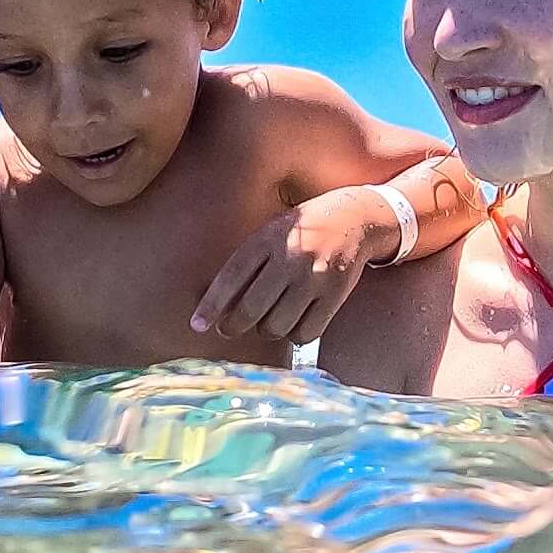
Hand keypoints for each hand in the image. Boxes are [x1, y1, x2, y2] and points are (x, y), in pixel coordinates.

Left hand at [190, 192, 391, 342]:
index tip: (197, 326)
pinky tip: (294, 324)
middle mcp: (290, 257)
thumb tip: (221, 307)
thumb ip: (249, 262)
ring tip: (268, 321)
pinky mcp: (336, 293)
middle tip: (229, 329)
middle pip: (252, 309)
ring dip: (268, 330)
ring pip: (277, 326)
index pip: (232, 277)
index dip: (212, 305)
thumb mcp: (272, 232)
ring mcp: (314, 276)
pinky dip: (295, 335)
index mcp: (268, 238)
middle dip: (234, 326)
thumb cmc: (304, 230)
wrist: (356, 218)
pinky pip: (306, 332)